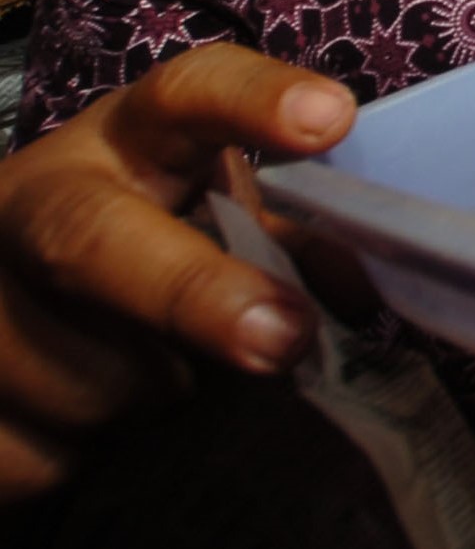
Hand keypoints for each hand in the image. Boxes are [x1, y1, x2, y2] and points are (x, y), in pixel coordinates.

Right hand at [0, 46, 354, 500]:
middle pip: (92, 241)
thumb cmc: (145, 250)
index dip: (252, 101)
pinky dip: (97, 451)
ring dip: (158, 395)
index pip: (184, 95)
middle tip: (283, 337)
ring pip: (91, 376)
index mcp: (121, 141)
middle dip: (190, 293)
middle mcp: (29, 204)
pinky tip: (93, 416)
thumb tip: (364, 286)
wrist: (5, 312)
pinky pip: (48, 453)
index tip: (328, 119)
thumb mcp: (216, 220)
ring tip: (162, 370)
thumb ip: (294, 242)